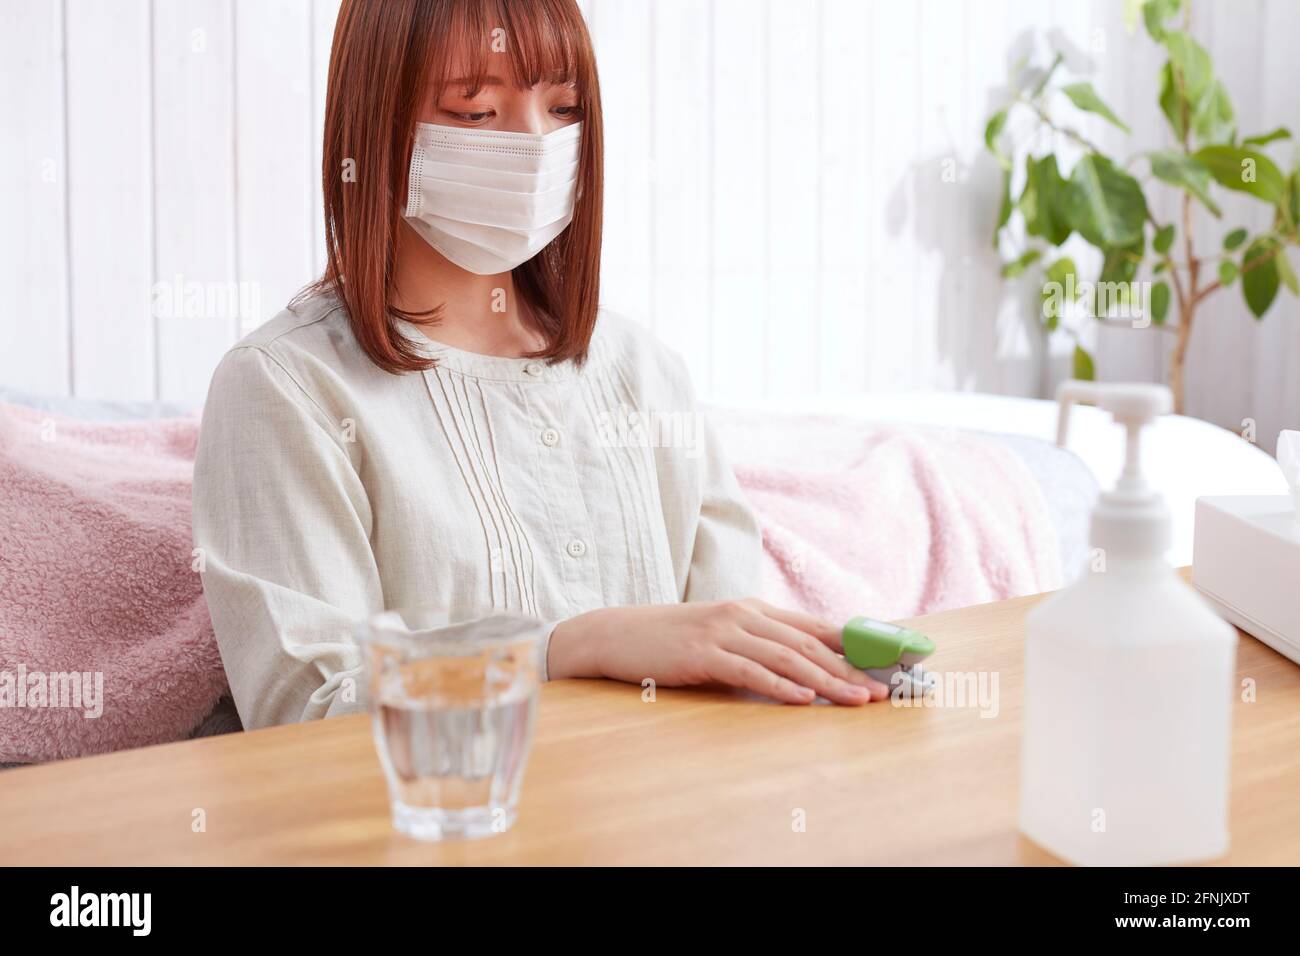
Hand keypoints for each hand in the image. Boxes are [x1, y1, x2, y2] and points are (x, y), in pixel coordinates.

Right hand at [548, 598, 889, 704]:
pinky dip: (780, 685)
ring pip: (787, 657)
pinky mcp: (703, 653)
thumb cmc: (672, 641)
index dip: (854, 646)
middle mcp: (745, 615)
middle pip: (809, 644)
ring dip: (827, 680)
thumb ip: (758, 648)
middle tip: (883, 691)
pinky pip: (750, 670)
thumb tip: (803, 674)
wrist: (619, 634)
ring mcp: (724, 631)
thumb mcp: (721, 637)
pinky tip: (803, 699)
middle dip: (851, 669)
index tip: (887, 665)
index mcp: (753, 610)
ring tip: (856, 699)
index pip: (815, 628)